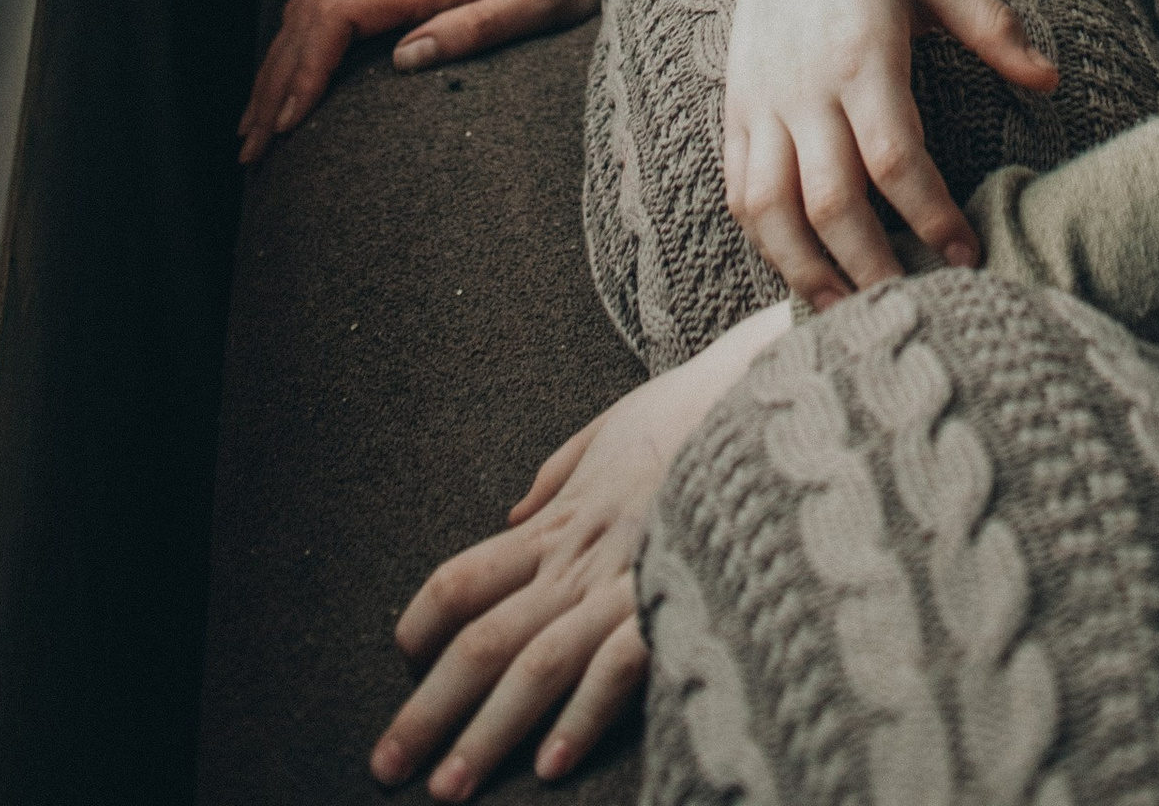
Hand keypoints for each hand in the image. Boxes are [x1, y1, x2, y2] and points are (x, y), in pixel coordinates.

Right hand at [239, 0, 607, 164]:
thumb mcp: (534, 6)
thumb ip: (473, 29)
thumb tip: (405, 60)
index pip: (338, 12)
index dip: (305, 66)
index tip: (288, 122)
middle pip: (310, 11)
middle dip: (275, 79)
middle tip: (252, 146)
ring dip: (276, 58)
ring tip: (254, 121)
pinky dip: (294, 28)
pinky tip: (283, 64)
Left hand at [371, 300, 791, 793]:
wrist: (770, 392)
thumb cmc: (696, 412)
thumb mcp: (612, 427)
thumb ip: (561, 474)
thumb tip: (515, 517)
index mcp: (563, 520)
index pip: (463, 577)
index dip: (420, 624)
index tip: (403, 663)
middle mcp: (581, 557)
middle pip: (482, 639)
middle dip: (429, 711)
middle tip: (389, 765)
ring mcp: (627, 581)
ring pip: (535, 666)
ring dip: (486, 734)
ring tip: (450, 787)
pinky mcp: (678, 597)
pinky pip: (618, 667)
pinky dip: (580, 717)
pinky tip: (550, 763)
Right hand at [726, 0, 1056, 303]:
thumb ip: (993, 26)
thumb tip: (1052, 81)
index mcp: (861, 52)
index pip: (894, 157)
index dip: (931, 214)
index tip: (967, 254)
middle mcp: (804, 84)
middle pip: (830, 201)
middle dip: (871, 266)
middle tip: (913, 309)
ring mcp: (761, 98)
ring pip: (770, 208)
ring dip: (805, 269)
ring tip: (846, 313)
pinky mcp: (736, 103)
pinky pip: (739, 186)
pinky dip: (763, 237)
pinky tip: (798, 265)